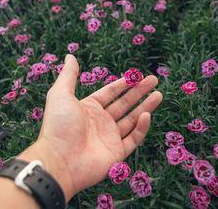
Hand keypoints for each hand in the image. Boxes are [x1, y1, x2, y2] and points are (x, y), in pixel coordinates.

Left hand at [19, 54, 162, 200]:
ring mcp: (109, 138)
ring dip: (146, 107)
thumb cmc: (59, 126)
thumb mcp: (61, 94)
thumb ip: (68, 75)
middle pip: (125, 104)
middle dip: (139, 91)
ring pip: (133, 120)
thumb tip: (70, 55)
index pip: (111, 93)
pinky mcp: (117, 153)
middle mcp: (101, 122)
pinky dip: (141, 127)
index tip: (138, 75)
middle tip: (154, 80)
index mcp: (88, 108)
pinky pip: (133, 138)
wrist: (59, 161)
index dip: (124, 83)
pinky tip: (146, 115)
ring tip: (159, 94)